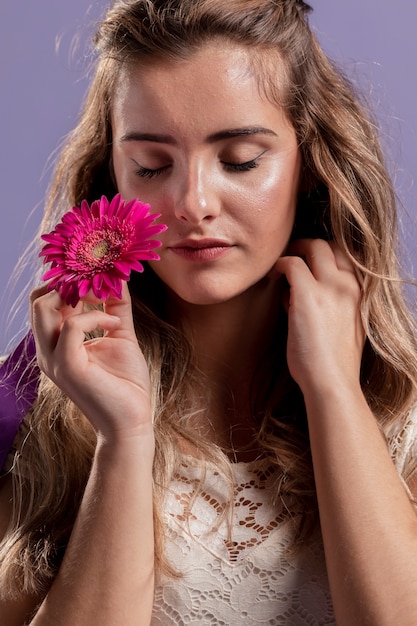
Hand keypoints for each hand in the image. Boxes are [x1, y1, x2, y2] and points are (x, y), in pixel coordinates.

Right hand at [30, 282, 151, 438]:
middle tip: (96, 283)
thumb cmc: (125, 383)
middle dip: (67, 283)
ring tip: (101, 297)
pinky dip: (95, 316)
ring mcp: (55, 359)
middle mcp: (49, 351)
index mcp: (57, 344)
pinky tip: (113, 325)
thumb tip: (117, 279)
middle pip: (37, 300)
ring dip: (75, 293)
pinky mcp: (68, 366)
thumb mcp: (119, 335)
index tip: (95, 274)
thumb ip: (115, 308)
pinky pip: (72, 325)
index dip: (67, 282)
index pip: (45, 302)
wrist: (132, 421)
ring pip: (43, 307)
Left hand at [274, 239, 364, 394]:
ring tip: (279, 266)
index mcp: (360, 293)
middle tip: (292, 255)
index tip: (309, 263)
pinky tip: (271, 276)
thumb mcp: (341, 327)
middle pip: (330, 246)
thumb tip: (295, 293)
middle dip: (308, 246)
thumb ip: (327, 305)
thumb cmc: (332, 363)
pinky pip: (291, 263)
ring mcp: (330, 287)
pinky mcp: (309, 295)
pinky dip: (279, 265)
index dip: (324, 256)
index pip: (346, 257)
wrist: (331, 381)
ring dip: (294, 250)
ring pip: (313, 247)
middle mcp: (349, 285)